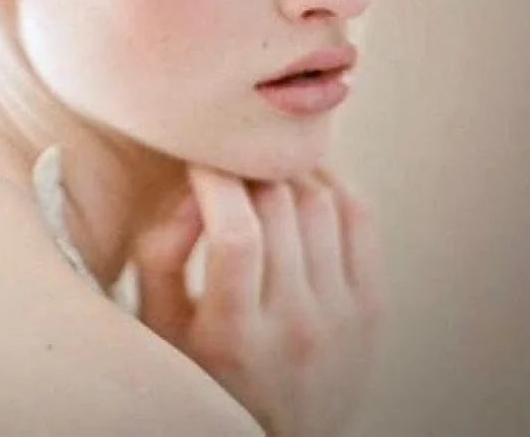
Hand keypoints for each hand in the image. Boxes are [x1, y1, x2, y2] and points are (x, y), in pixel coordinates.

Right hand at [131, 163, 384, 436]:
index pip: (236, 235)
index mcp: (234, 337)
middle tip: (225, 157)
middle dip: (245, 166)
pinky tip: (300, 175)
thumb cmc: (201, 371)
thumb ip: (160, 252)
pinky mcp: (371, 306)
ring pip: (319, 201)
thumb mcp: (159, 323)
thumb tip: (193, 188)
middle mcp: (296, 328)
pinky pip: (358, 215)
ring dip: (284, 169)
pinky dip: (329, 180)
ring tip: (257, 166)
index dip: (214, 180)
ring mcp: (341, 317)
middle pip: (279, 208)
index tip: (196, 158)